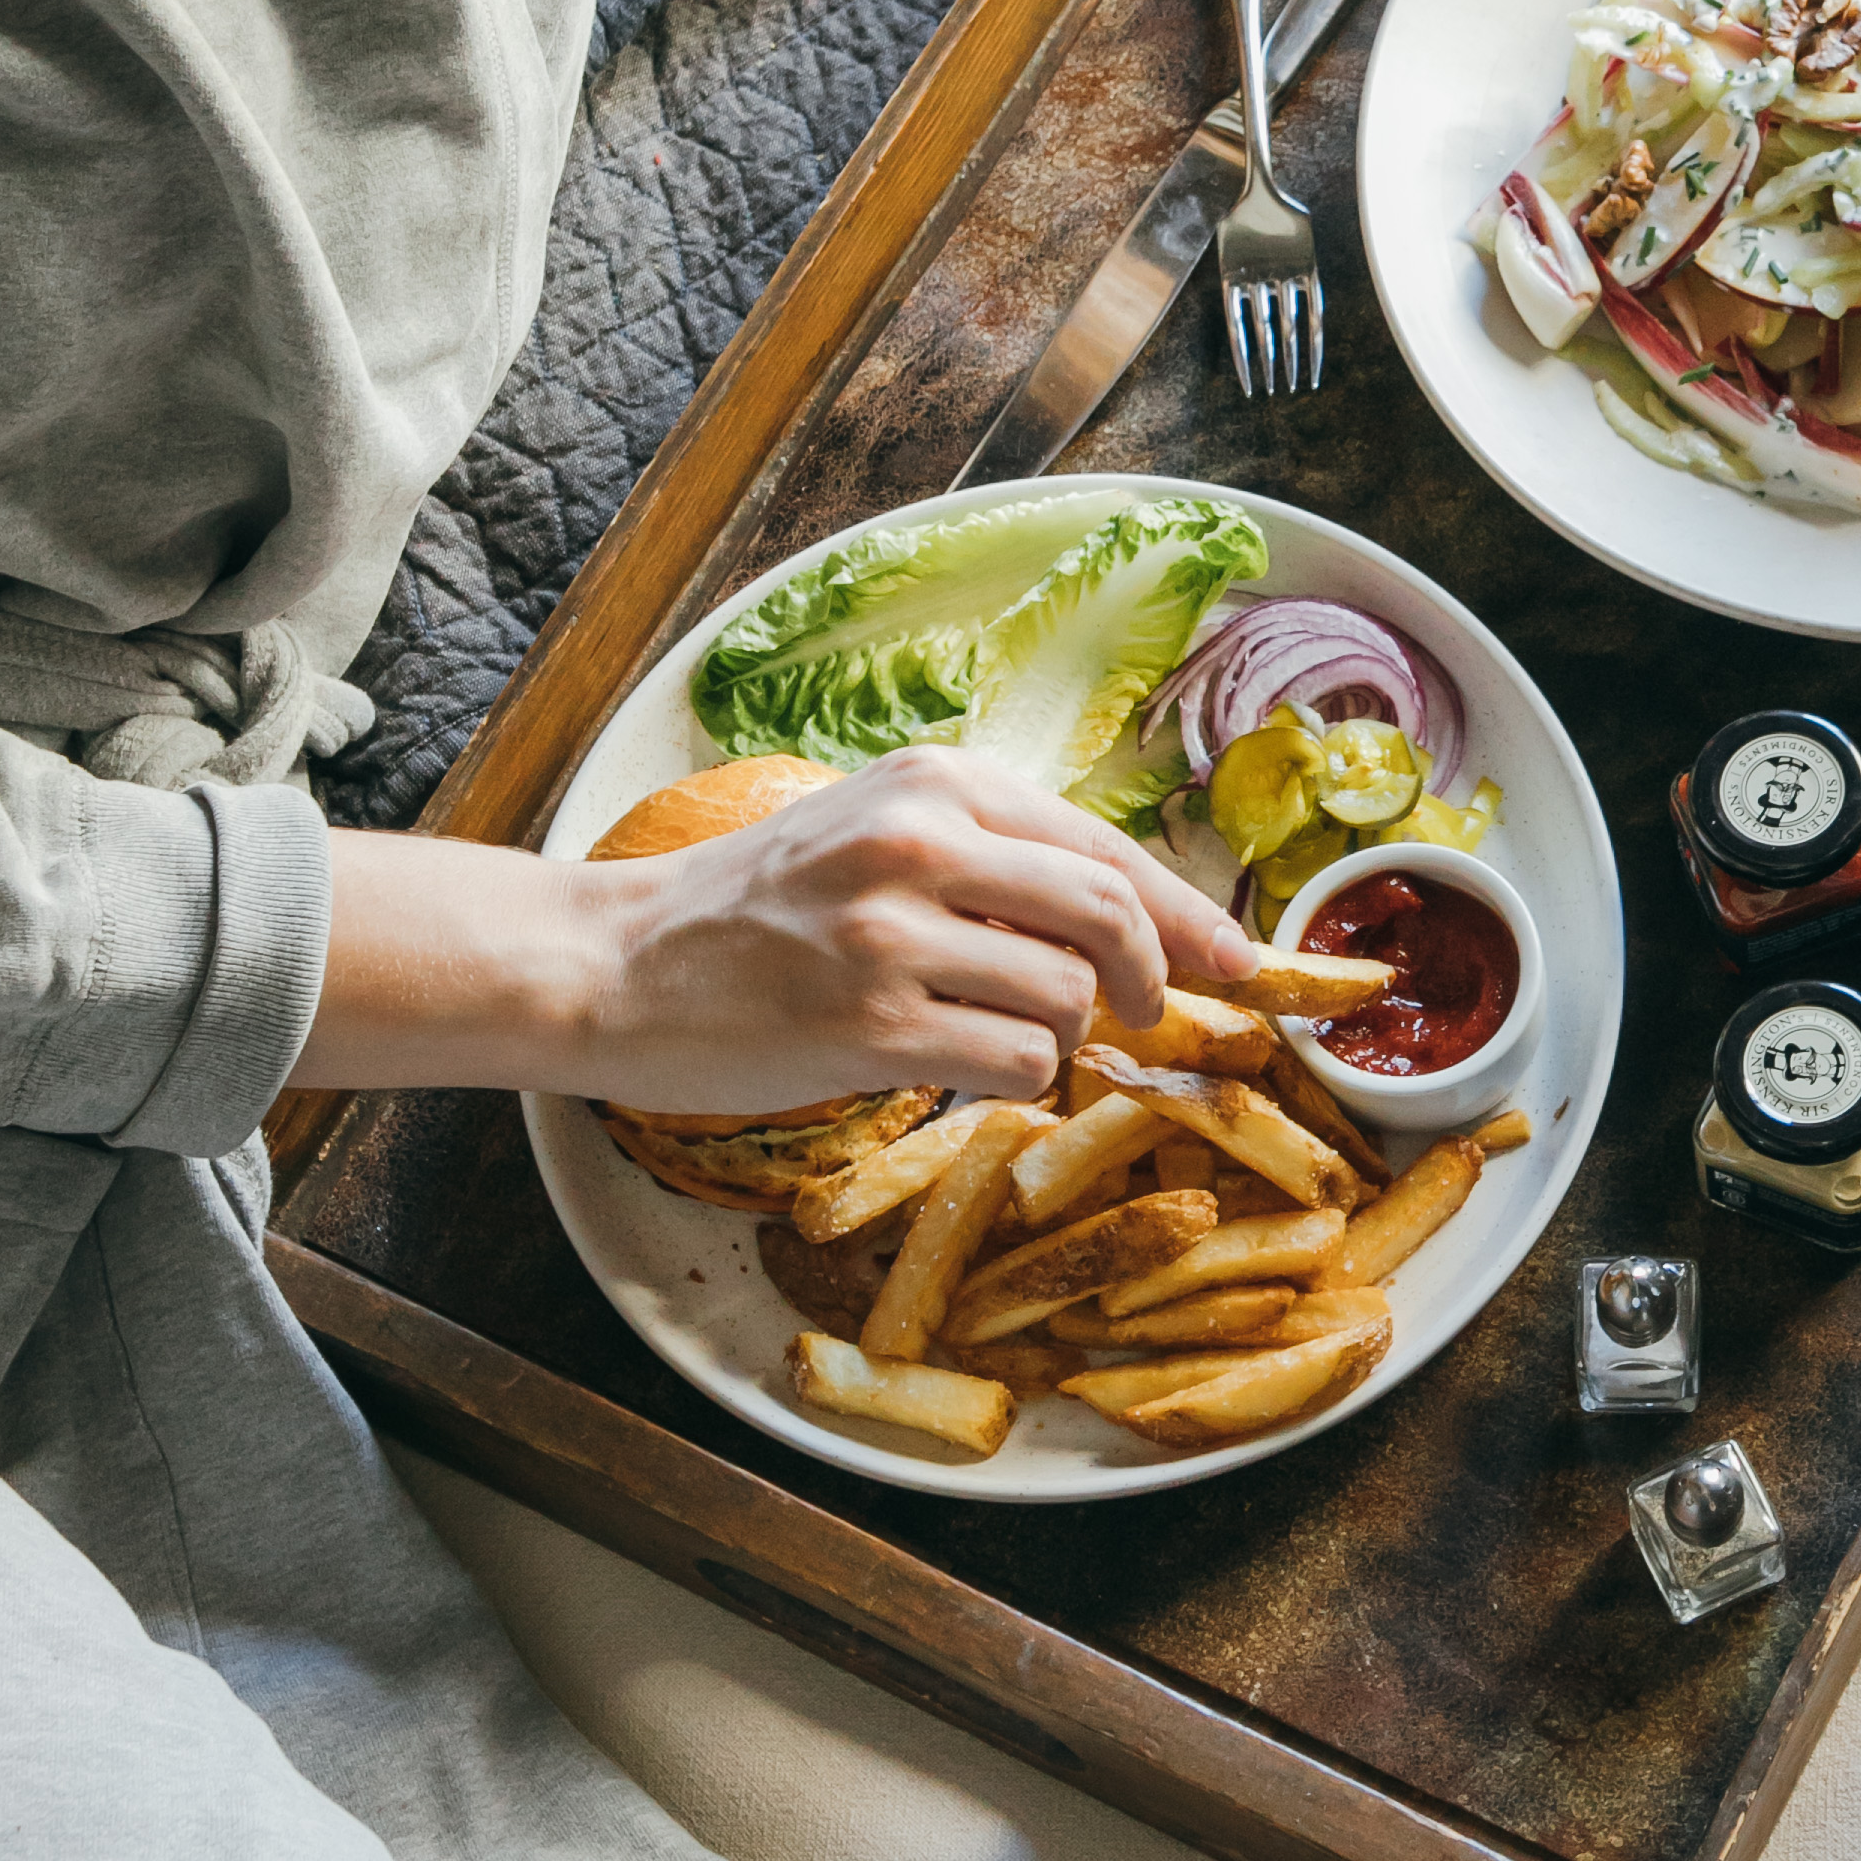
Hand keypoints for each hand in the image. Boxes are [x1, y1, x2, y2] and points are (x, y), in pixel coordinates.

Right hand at [299, 755, 1251, 1106]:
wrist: (618, 962)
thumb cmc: (755, 906)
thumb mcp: (876, 834)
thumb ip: (991, 859)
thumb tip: (1133, 921)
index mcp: (936, 784)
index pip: (1102, 847)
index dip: (1189, 912)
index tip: (1242, 961)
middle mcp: (920, 842)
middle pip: (1107, 912)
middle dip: (1157, 976)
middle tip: (1155, 1016)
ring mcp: (893, 933)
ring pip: (1067, 996)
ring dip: (1067, 1035)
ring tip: (1010, 1035)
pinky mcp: (869, 1022)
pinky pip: (1015, 1060)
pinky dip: (1020, 1076)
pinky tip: (970, 1066)